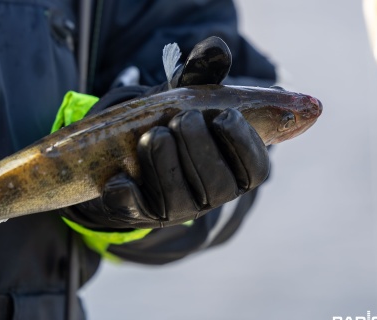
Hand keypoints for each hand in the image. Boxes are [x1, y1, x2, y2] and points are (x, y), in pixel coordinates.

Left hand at [60, 37, 268, 229]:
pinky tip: (121, 175)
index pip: (255, 170)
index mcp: (234, 171)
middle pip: (217, 184)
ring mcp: (175, 209)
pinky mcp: (139, 214)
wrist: (131, 150)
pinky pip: (134, 208)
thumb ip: (205, 75)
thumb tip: (215, 48)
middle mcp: (209, 197)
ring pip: (177, 198)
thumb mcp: (190, 98)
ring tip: (153, 135)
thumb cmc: (173, 122)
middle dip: (198, 146)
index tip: (224, 116)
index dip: (243, 144)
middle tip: (182, 119)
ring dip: (164, 161)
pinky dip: (126, 191)